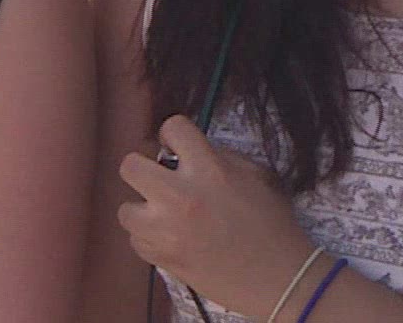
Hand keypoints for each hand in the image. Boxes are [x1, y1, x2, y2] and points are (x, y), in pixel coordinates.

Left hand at [118, 116, 317, 316]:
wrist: (277, 276)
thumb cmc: (272, 223)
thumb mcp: (256, 175)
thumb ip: (220, 157)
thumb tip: (190, 152)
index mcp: (208, 170)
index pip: (172, 127)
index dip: (175, 134)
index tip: (179, 146)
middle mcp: (180, 196)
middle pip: (129, 166)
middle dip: (144, 167)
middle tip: (161, 177)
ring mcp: (166, 231)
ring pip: (125, 208)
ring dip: (144, 207)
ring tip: (165, 213)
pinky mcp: (162, 259)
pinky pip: (136, 240)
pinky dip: (149, 237)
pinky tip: (171, 237)